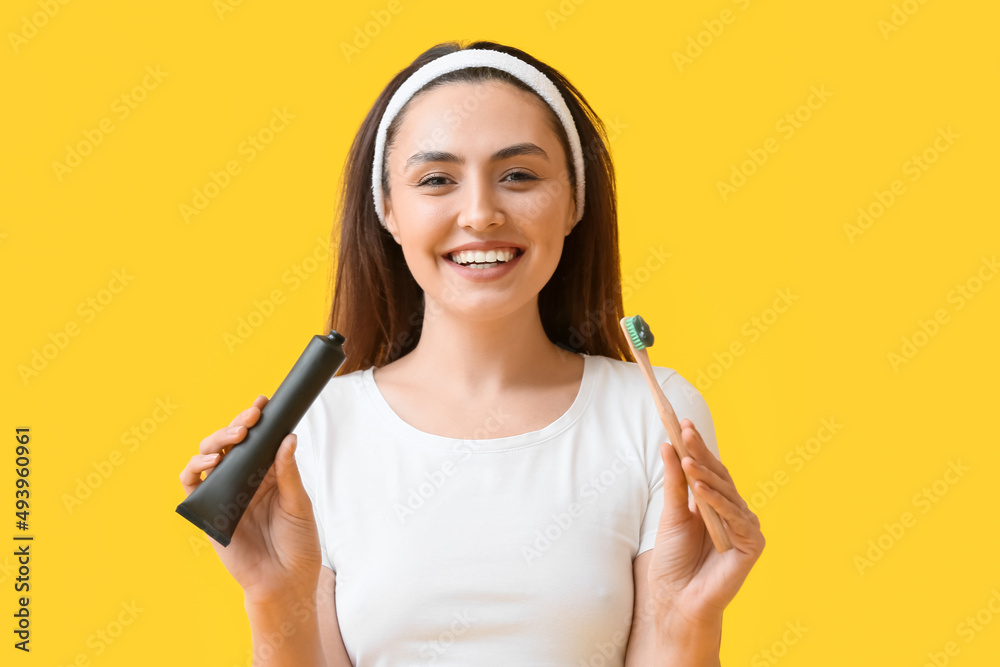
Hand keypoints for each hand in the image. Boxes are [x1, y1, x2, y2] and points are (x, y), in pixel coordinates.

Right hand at [178, 394, 321, 604]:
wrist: (286, 581)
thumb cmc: (297, 544)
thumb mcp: (298, 503)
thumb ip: (288, 472)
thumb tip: (288, 437)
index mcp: (268, 474)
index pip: (258, 440)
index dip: (257, 420)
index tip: (264, 402)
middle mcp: (244, 480)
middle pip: (231, 444)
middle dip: (238, 424)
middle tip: (252, 416)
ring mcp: (225, 494)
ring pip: (208, 456)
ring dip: (216, 440)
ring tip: (236, 435)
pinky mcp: (208, 511)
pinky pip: (192, 485)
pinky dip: (195, 469)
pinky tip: (209, 461)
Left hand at [647, 418, 764, 627]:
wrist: (675, 599)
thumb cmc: (674, 560)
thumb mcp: (671, 514)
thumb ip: (675, 482)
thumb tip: (669, 445)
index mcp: (716, 504)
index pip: (709, 469)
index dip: (698, 447)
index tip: (684, 423)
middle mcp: (734, 513)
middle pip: (720, 477)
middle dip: (701, 454)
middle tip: (686, 432)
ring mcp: (745, 528)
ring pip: (727, 494)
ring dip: (706, 476)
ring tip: (687, 461)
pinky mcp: (752, 546)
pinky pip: (735, 519)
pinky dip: (718, 504)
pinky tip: (700, 490)